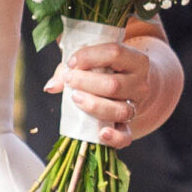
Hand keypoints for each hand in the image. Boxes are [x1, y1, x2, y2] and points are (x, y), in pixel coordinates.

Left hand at [44, 37, 158, 147]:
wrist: (133, 85)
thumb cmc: (107, 69)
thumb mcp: (94, 61)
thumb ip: (70, 68)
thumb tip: (51, 87)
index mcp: (136, 61)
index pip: (114, 53)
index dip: (89, 56)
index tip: (71, 62)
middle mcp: (140, 84)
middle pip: (113, 85)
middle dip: (85, 82)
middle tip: (70, 80)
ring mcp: (136, 106)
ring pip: (119, 110)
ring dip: (93, 105)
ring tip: (75, 98)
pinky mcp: (129, 125)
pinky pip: (125, 136)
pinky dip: (114, 137)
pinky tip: (101, 134)